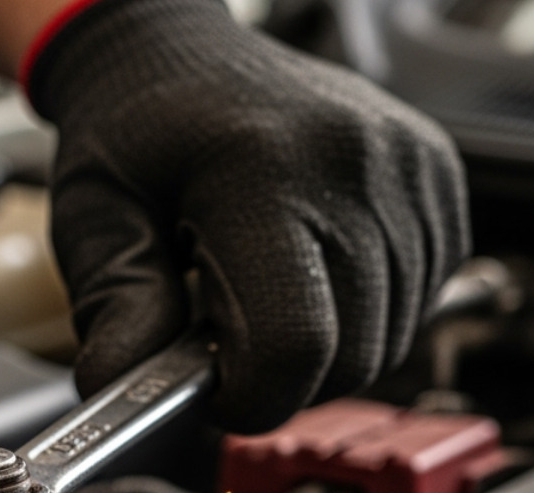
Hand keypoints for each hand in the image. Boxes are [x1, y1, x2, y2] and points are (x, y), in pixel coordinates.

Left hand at [27, 0, 468, 431]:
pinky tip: (314, 273)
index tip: (215, 391)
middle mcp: (351, 162)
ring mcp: (407, 166)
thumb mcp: (96, 216)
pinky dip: (370, 313)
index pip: (294, 343)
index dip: (252, 396)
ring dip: (330, 350)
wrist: (183, 55)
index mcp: (260, 171)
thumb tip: (124, 384)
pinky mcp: (436, 175)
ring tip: (266, 295)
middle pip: (353, 354)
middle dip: (288, 379)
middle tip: (230, 341)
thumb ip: (115, 305)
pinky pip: (422, 298)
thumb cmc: (138, 131)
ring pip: (393, 339)